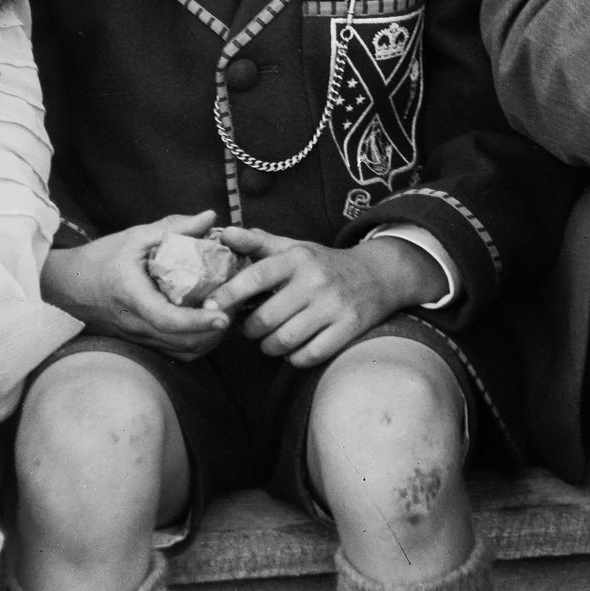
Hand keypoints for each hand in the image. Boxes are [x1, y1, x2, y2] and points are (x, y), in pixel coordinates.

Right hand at [42, 216, 234, 359]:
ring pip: (183, 351)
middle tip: (237, 305)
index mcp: (132, 296)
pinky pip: (176, 353)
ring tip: (228, 313)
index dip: (198, 321)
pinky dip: (198, 343)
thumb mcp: (135, 237)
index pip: (168, 319)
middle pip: (182, 341)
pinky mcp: (143, 343)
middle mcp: (136, 324)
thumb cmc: (100, 259)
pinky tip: (209, 324)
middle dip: (215, 329)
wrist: (67, 286)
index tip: (224, 315)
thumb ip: (174, 228)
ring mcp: (139, 338)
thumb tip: (210, 217)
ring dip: (210, 338)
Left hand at [208, 230, 439, 367]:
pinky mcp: (348, 329)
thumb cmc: (325, 264)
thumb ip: (258, 243)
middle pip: (266, 319)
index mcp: (298, 259)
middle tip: (250, 328)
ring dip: (269, 347)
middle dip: (250, 330)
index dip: (229, 293)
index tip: (210, 306)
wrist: (379, 275)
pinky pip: (309, 355)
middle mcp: (315, 281)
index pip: (256, 276)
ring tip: (269, 340)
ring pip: (284, 341)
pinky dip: (294, 358)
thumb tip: (223, 232)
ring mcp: (334, 306)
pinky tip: (294, 349)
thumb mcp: (295, 248)